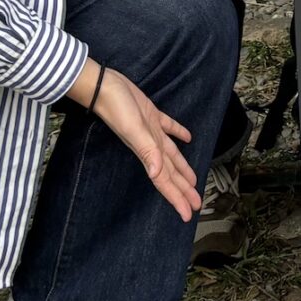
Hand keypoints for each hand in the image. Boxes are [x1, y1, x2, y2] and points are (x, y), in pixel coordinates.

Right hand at [73, 60, 202, 219]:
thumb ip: (147, 151)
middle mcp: (150, 145)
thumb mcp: (134, 130)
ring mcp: (151, 131)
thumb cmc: (117, 108)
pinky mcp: (151, 115)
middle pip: (170, 172)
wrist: (103, 86)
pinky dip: (179, 134)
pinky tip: (187, 138)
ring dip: (182, 168)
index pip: (165, 180)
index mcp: (147, 151)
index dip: (177, 198)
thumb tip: (156, 174)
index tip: (187, 214)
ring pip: (171, 155)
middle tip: (196, 203)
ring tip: (193, 181)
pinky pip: (168, 129)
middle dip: (183, 189)